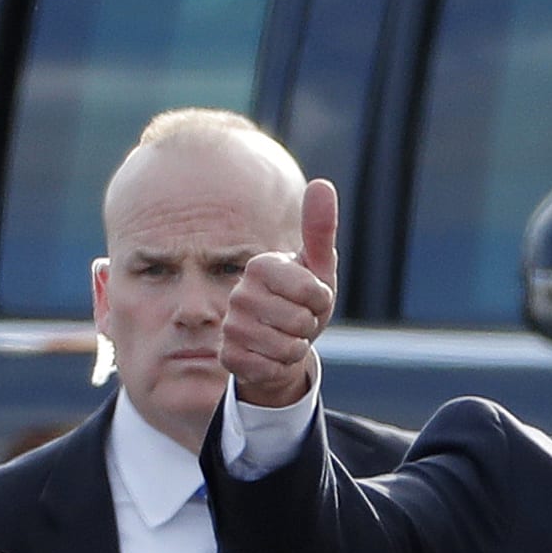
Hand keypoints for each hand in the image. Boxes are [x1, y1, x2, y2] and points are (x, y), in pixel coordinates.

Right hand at [219, 177, 336, 407]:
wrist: (282, 344)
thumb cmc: (303, 302)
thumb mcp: (318, 268)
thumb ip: (320, 229)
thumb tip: (322, 184)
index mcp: (260, 267)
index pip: (312, 291)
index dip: (322, 300)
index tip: (313, 297)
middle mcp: (239, 294)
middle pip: (301, 321)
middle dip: (310, 326)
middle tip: (299, 321)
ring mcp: (231, 326)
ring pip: (288, 347)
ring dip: (297, 347)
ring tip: (287, 337)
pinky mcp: (229, 357)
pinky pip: (272, 367)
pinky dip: (282, 366)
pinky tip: (272, 356)